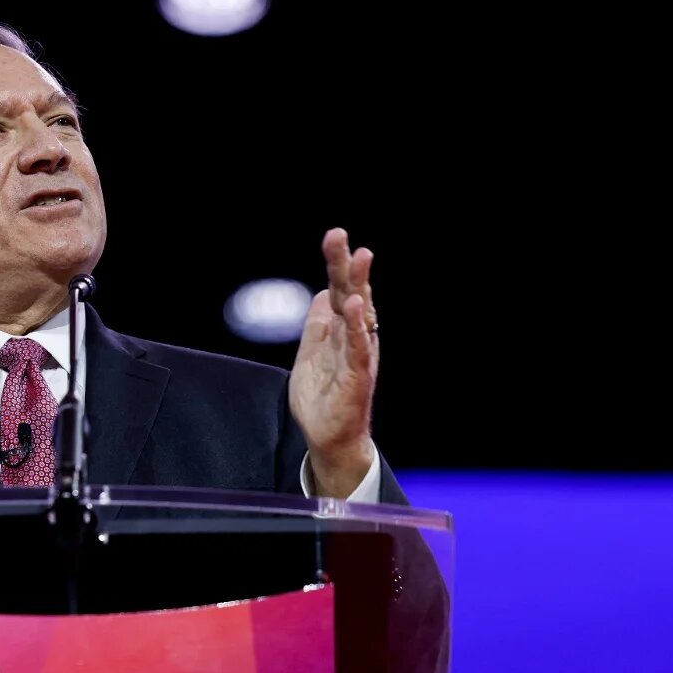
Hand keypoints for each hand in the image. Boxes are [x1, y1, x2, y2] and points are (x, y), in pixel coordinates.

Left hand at [289, 228, 379, 498]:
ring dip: (358, 285)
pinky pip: (359, 348)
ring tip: (360, 257)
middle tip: (340, 235)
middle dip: (346, 264)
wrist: (329, 437)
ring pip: (359, 314)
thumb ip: (316, 325)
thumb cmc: (323, 396)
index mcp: (340, 330)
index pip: (337, 290)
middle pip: (350, 293)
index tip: (335, 235)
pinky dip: (357, 327)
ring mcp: (358, 355)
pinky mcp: (358, 376)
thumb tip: (319, 294)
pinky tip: (354, 307)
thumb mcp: (311, 353)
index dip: (336, 264)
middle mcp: (353, 337)